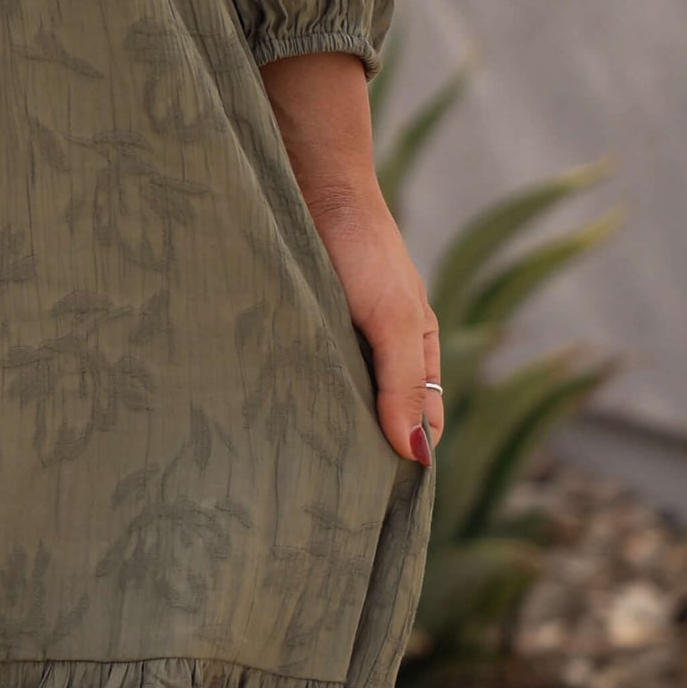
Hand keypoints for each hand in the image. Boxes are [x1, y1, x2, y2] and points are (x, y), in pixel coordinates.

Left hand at [260, 51, 438, 468]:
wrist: (308, 178)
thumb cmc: (361, 248)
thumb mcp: (391, 319)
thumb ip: (403, 384)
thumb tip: (418, 458)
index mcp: (415, 349)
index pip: (421, 424)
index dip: (406, 461)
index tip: (378, 510)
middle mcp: (376, 347)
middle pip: (376, 417)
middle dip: (360, 455)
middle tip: (329, 505)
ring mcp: (334, 336)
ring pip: (332, 398)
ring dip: (319, 429)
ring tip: (291, 476)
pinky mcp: (294, 323)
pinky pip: (296, 372)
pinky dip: (289, 396)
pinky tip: (265, 423)